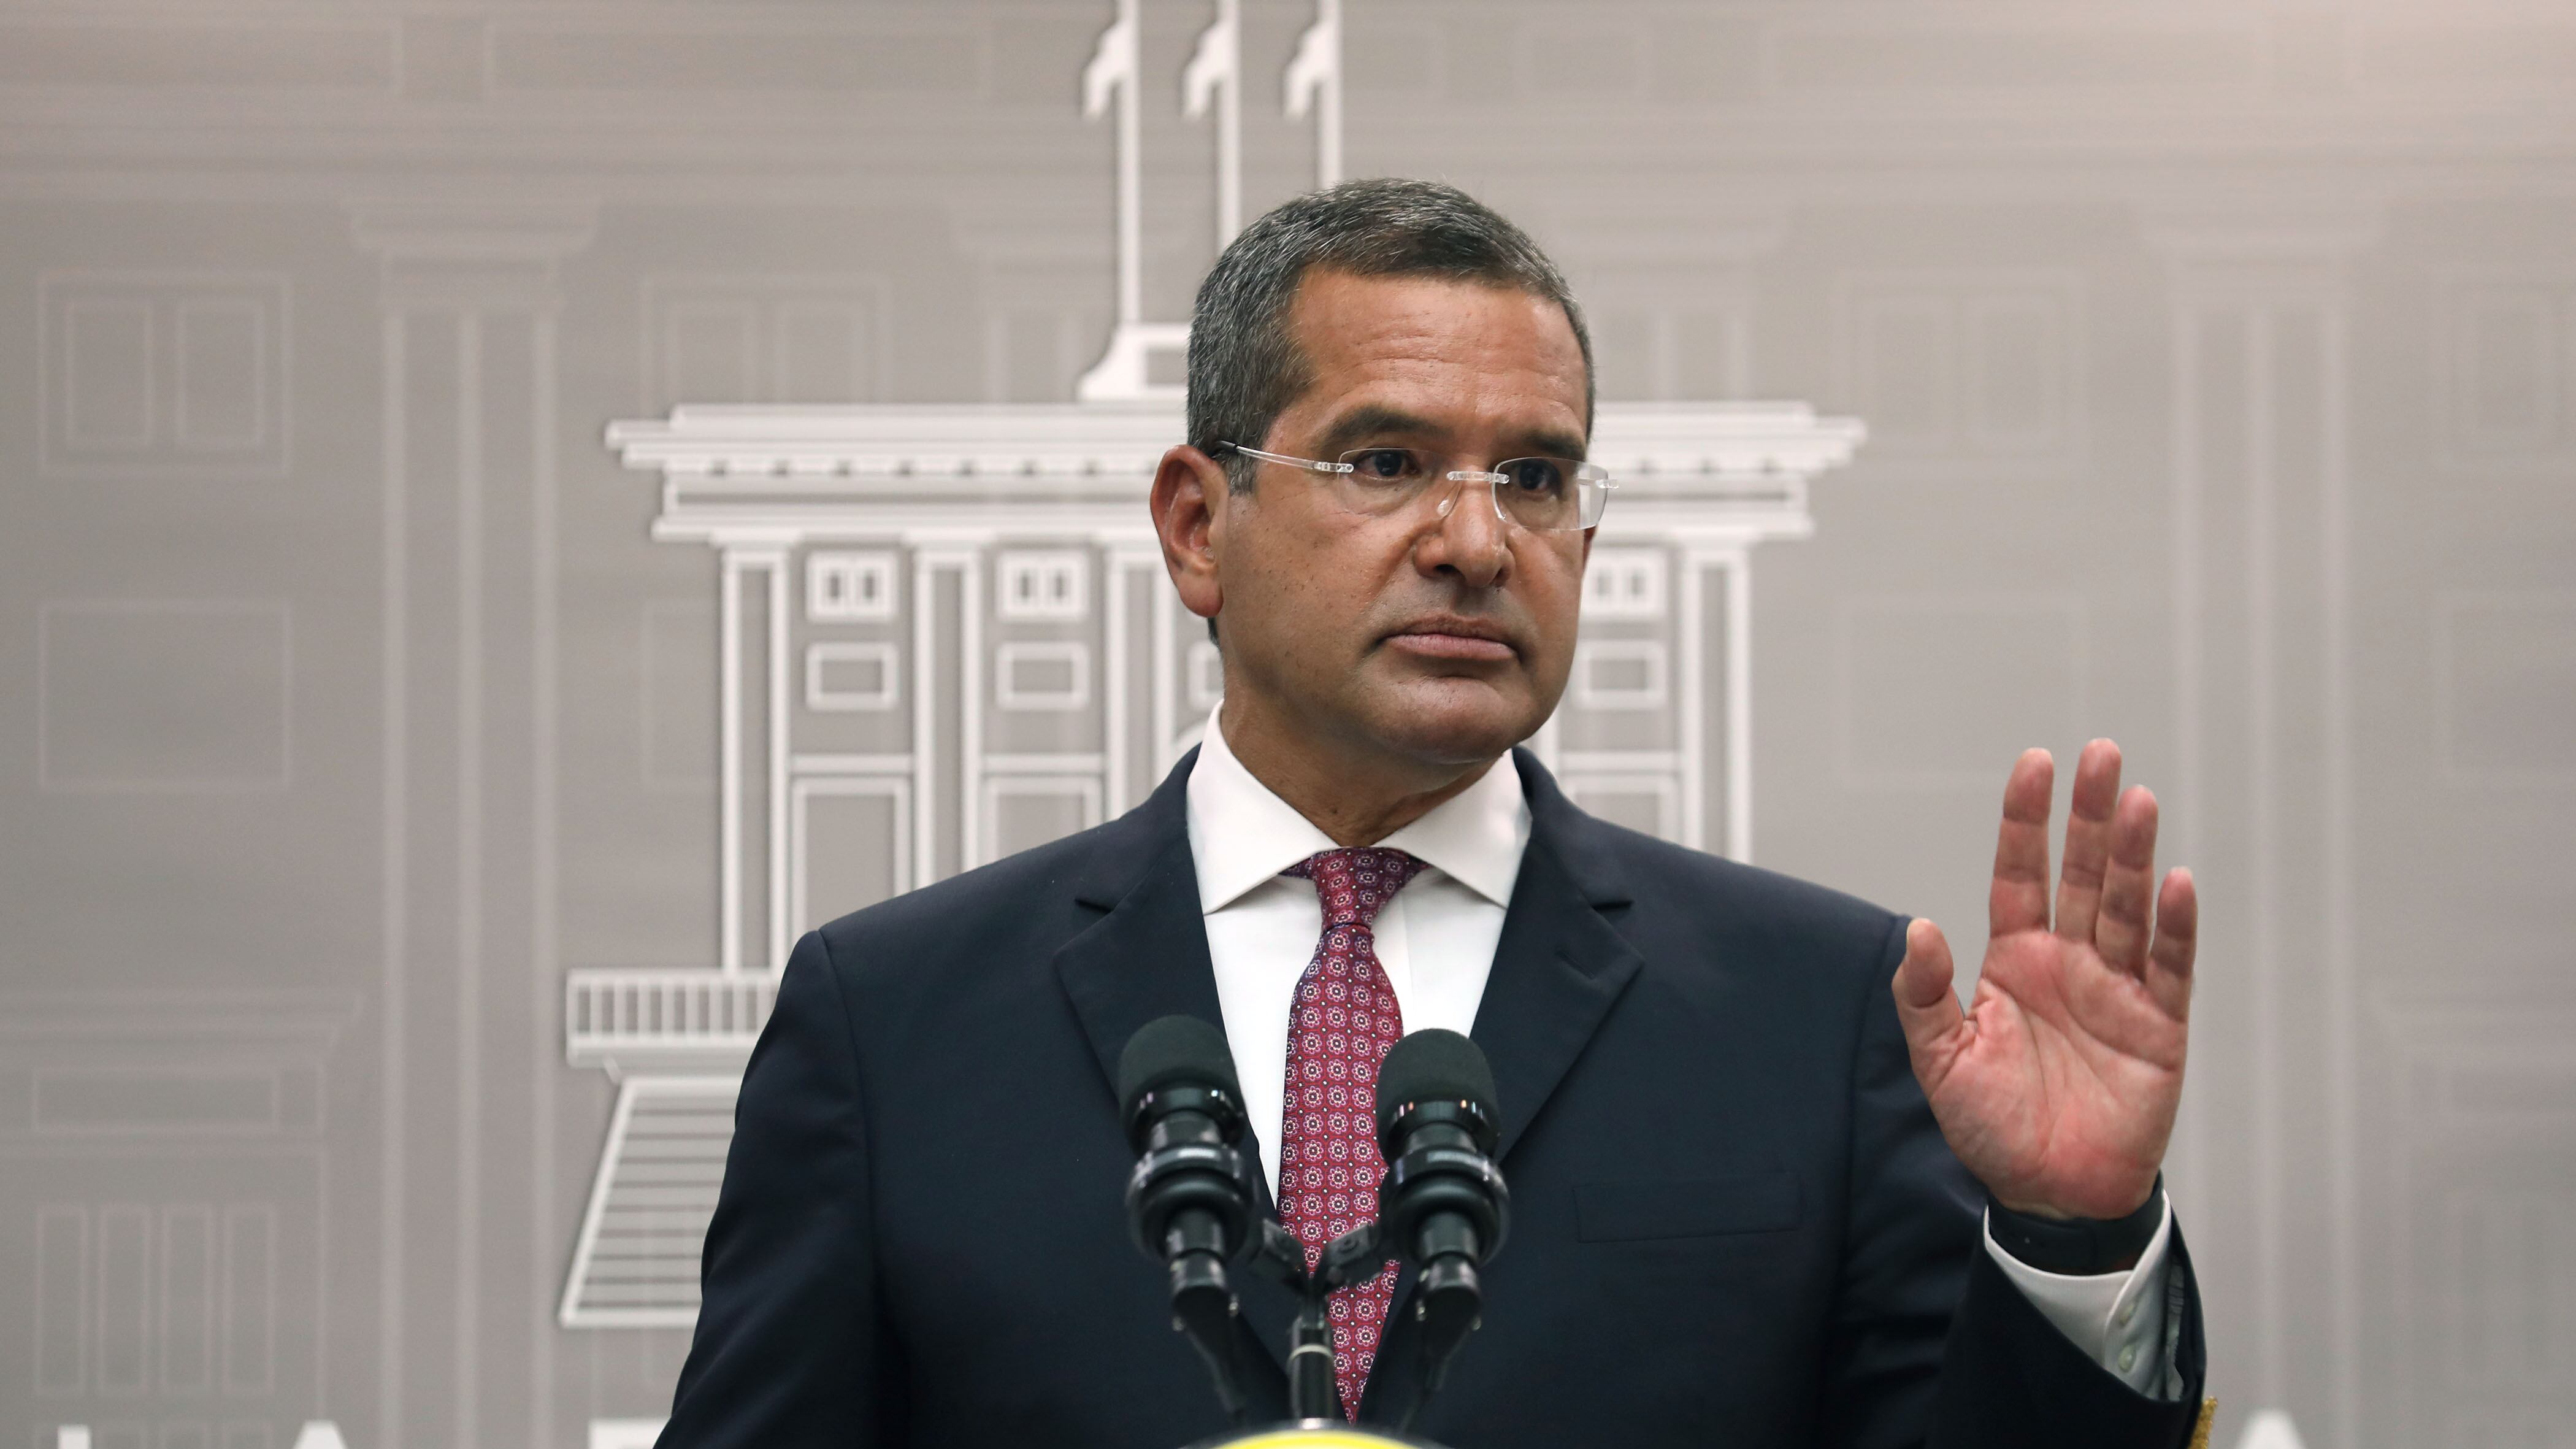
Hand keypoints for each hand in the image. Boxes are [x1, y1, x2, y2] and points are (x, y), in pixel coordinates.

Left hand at [1891, 740, 2196, 1220]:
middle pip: (2080, 874)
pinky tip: (2175, 881)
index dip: (2027, 821)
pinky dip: (2174, 925)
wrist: (2050, 1194)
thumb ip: (1925, 995)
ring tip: (2136, 799)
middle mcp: (2069, 963)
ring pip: (2126, 907)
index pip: (2020, 875)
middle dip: (2090, 816)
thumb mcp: (1940, 1060)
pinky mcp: (2159, 1027)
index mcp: (2015, 961)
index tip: (2036, 763)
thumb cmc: (1991, 1127)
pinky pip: (2170, 968)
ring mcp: (2117, 990)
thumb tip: (1918, 927)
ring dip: (2132, 854)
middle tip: (2102, 753)